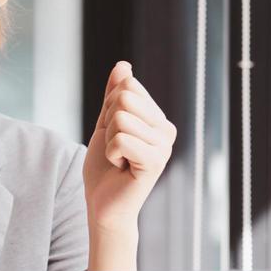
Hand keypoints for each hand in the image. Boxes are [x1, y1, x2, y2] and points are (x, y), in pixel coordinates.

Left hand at [83, 61, 176, 232]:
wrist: (103, 205)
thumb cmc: (105, 168)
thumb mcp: (105, 124)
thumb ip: (114, 95)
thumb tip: (124, 65)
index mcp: (158, 119)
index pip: (128, 86)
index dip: (110, 108)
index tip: (115, 134)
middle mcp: (166, 130)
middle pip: (125, 98)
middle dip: (108, 122)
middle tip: (115, 147)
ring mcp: (164, 146)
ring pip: (121, 118)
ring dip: (109, 140)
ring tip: (119, 158)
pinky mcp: (156, 161)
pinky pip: (121, 139)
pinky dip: (111, 153)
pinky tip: (121, 167)